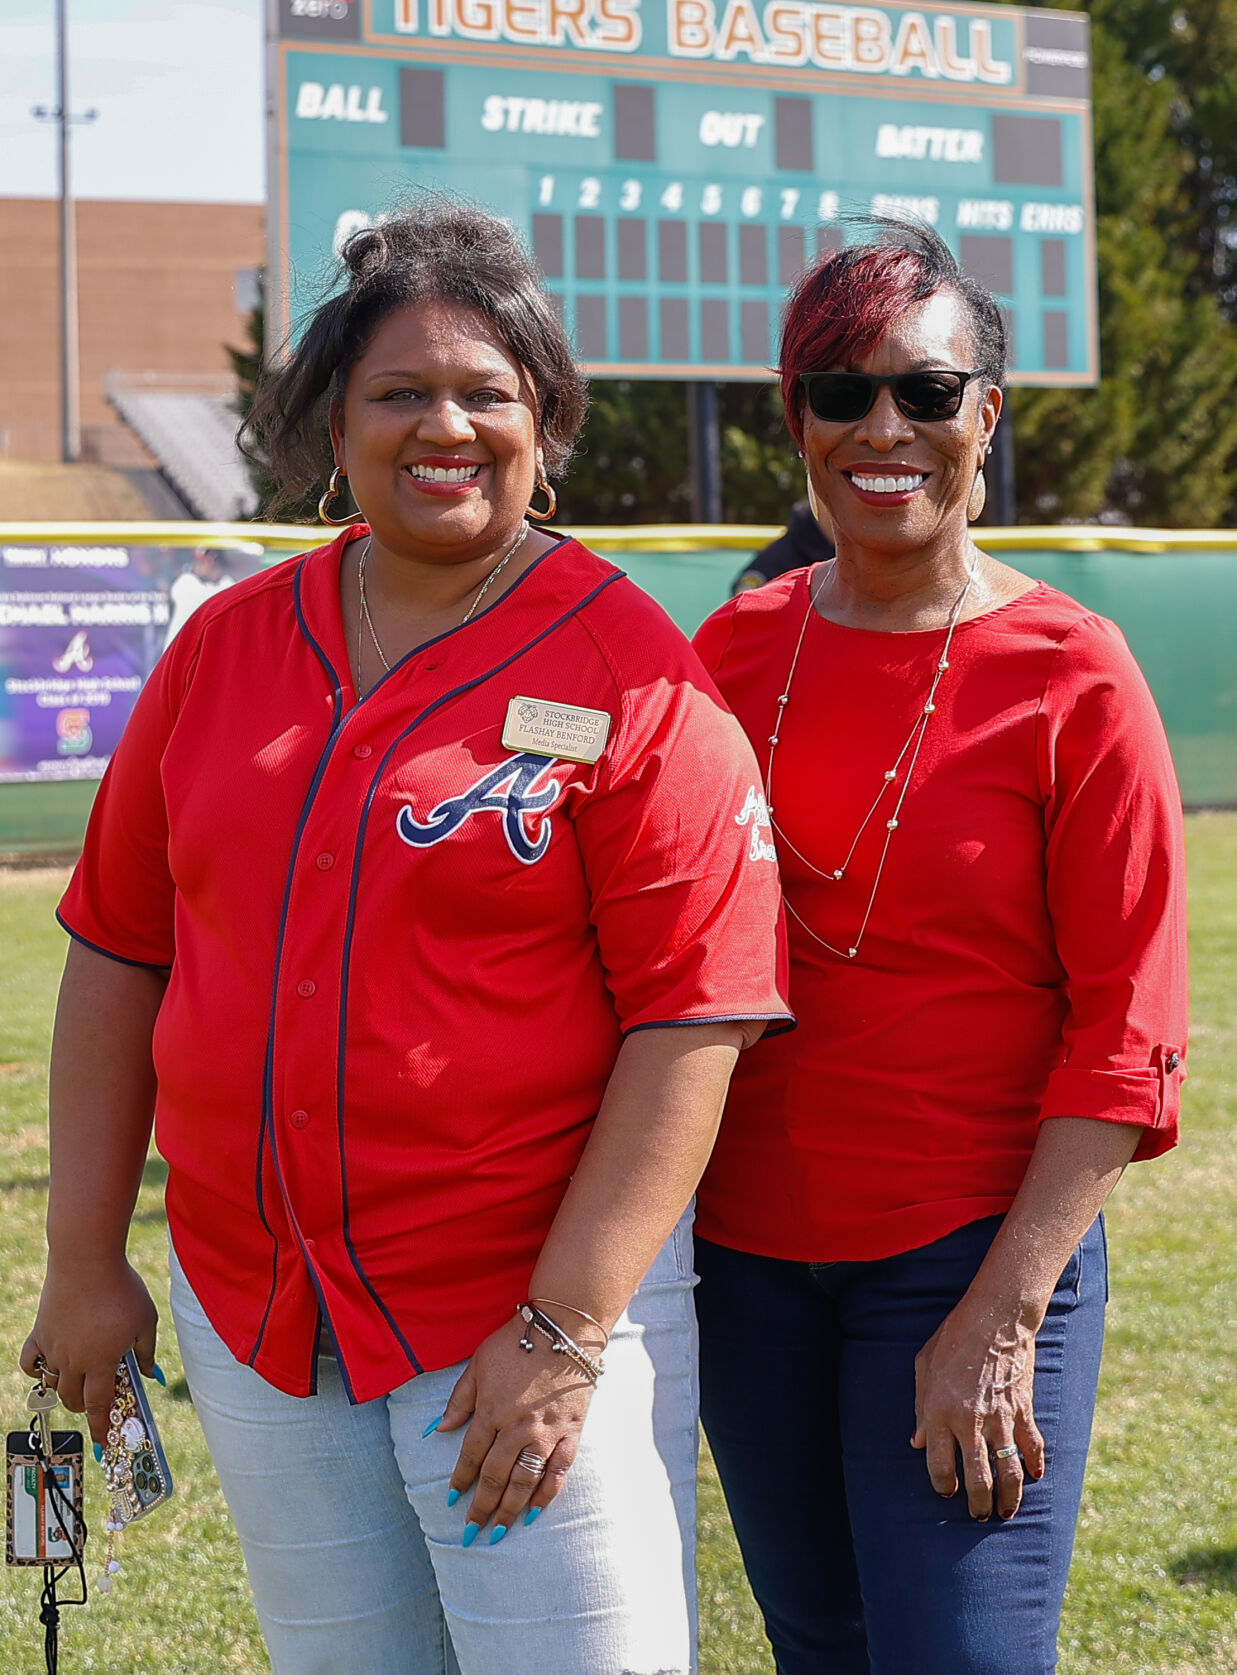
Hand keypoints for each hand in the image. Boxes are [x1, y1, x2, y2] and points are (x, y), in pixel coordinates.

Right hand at [21, 1255, 158, 1445]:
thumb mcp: (146, 1320)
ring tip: (79, 1379)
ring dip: (65, 1390)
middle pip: (74, 1400)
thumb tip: (152, 1375)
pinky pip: (30, 1362)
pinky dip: (37, 1369)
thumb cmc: (122, 1288)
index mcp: (101, 1363)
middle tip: (97, 1400)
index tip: (103, 1442)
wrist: (87, 1260)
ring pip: (52, 1385)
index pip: (99, 1407)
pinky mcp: (40, 1333)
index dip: (101, 1428)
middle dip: (86, 1407)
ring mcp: (53, 1349)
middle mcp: (73, 1362)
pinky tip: (49, 1364)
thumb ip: (147, 1352)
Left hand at [438, 1316, 598, 1542]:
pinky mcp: (571, 1432)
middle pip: (496, 1475)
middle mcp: (517, 1427)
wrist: (563, 1328)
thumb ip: (459, 1399)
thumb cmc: (516, 1342)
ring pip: (525, 1480)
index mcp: (491, 1410)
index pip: (472, 1454)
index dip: (461, 1479)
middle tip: (471, 1532)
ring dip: (510, 1509)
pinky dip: (547, 1494)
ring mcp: (546, 1432)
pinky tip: (535, 1512)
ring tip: (499, 1532)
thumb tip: (437, 1429)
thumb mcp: (478, 1364)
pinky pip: (559, 1470)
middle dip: (482, 1506)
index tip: (453, 1500)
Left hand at [911, 1304, 1044, 1521]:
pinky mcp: (1023, 1411)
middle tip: (979, 1515)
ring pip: (1007, 1474)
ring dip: (1008, 1499)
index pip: (939, 1466)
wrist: (994, 1318)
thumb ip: (919, 1407)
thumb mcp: (924, 1366)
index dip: (942, 1485)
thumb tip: (917, 1442)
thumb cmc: (952, 1338)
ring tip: (1006, 1512)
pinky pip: (1032, 1448)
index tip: (947, 1492)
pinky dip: (1035, 1466)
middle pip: (976, 1480)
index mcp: (938, 1412)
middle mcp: (969, 1422)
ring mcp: (999, 1419)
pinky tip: (1035, 1477)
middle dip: (978, 1504)